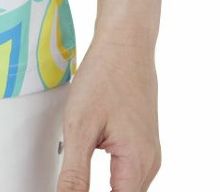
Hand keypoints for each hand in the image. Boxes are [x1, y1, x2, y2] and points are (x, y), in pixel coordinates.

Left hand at [56, 31, 161, 191]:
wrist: (125, 42)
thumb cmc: (105, 75)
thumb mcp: (80, 127)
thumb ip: (75, 174)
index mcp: (138, 165)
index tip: (72, 189)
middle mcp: (149, 164)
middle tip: (71, 183)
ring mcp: (148, 154)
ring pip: (127, 190)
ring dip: (104, 190)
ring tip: (77, 182)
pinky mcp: (141, 144)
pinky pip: (127, 174)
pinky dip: (110, 180)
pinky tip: (89, 171)